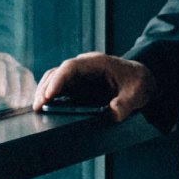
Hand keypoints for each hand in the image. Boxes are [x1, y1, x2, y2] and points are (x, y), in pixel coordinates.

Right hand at [36, 52, 153, 119]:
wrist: (142, 80)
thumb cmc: (138, 83)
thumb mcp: (136, 94)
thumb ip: (125, 104)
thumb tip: (112, 115)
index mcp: (96, 63)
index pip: (70, 67)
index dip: (58, 80)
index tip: (49, 95)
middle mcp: (84, 67)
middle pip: (57, 73)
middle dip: (45, 88)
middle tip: (37, 107)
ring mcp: (79, 76)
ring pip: (55, 80)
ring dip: (44, 92)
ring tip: (37, 110)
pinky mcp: (78, 86)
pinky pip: (60, 89)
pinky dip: (51, 98)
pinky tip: (44, 110)